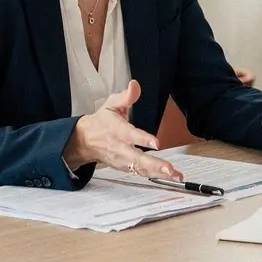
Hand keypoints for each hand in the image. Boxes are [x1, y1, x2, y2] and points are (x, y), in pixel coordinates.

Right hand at [64, 80, 182, 179]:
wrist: (86, 140)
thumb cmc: (103, 121)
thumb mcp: (112, 104)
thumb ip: (126, 96)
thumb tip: (134, 85)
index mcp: (118, 130)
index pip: (131, 135)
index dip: (143, 139)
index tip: (156, 143)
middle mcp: (120, 147)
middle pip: (137, 158)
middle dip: (154, 164)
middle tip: (169, 168)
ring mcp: (123, 160)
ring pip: (141, 169)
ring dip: (159, 173)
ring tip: (175, 174)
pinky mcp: (125, 167)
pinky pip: (141, 173)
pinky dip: (155, 176)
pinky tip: (169, 176)